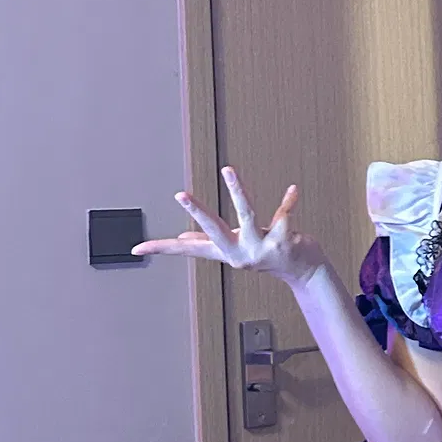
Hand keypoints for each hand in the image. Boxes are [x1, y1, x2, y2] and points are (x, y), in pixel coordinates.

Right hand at [132, 167, 323, 285]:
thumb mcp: (235, 251)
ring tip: (228, 170)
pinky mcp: (284, 240)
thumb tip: (182, 237)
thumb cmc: (269, 255)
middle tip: (180, 195)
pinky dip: (288, 201)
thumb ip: (209, 243)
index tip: (137, 248)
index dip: (161, 248)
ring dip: (238, 191)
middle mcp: (240, 252)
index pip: (186, 250)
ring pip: (248, 214)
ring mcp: (262, 246)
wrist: (304, 271)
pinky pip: (284, 215)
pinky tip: (293, 190)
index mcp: (225, 252)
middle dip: (197, 212)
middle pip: (214, 229)